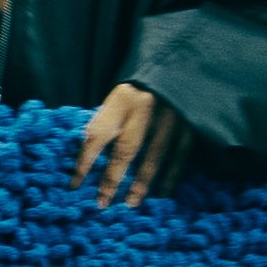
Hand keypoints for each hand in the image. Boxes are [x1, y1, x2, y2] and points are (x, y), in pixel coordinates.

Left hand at [70, 83, 194, 207]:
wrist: (184, 62)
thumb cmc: (144, 84)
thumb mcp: (122, 93)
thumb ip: (109, 118)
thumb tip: (90, 150)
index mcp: (122, 98)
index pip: (97, 134)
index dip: (85, 161)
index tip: (75, 183)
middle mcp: (146, 107)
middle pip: (126, 150)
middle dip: (112, 179)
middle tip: (102, 203)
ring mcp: (172, 117)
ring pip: (154, 157)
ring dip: (141, 184)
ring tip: (131, 204)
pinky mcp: (191, 123)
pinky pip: (180, 156)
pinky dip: (171, 176)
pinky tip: (162, 193)